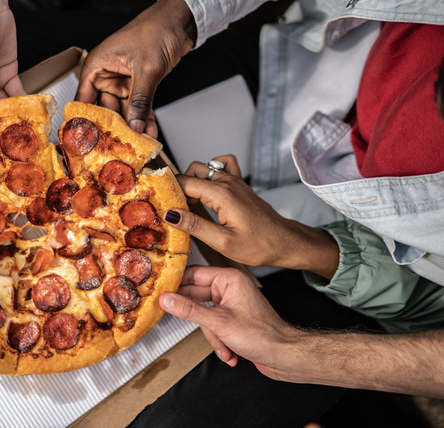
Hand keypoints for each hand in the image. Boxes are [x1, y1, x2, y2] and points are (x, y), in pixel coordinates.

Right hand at [75, 0, 195, 136]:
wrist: (179, 21)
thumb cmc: (156, 30)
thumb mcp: (147, 69)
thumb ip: (139, 100)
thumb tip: (133, 126)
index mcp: (96, 66)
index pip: (83, 100)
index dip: (85, 122)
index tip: (89, 142)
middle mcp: (106, 74)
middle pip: (104, 109)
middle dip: (113, 129)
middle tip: (118, 149)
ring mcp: (122, 80)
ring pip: (123, 110)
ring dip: (132, 126)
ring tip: (138, 144)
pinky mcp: (137, 84)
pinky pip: (138, 105)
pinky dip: (144, 118)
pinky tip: (149, 132)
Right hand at [160, 265, 295, 376]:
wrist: (284, 356)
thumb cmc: (263, 335)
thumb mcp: (218, 322)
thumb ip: (189, 310)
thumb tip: (166, 299)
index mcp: (229, 279)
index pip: (194, 274)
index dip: (176, 283)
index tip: (160, 291)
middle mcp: (230, 288)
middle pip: (196, 297)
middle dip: (197, 318)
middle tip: (180, 320)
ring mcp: (232, 304)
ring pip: (204, 315)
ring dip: (212, 335)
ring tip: (223, 345)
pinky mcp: (233, 319)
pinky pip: (214, 326)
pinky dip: (219, 341)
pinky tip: (229, 352)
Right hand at [164, 155, 338, 276]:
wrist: (285, 242)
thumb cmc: (259, 245)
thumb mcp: (223, 242)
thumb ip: (195, 226)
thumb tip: (171, 214)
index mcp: (222, 194)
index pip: (184, 182)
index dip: (168, 191)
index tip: (158, 203)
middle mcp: (228, 182)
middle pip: (191, 172)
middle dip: (178, 187)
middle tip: (175, 209)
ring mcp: (235, 181)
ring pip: (203, 168)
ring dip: (192, 181)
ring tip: (190, 205)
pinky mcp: (239, 184)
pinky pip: (221, 165)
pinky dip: (211, 172)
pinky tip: (208, 189)